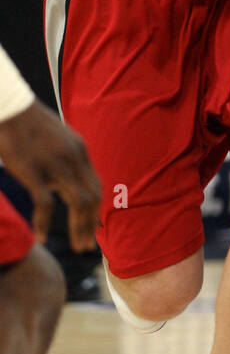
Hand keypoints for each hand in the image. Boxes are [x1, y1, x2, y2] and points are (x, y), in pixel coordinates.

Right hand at [0, 102, 99, 252]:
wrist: (9, 107)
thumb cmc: (27, 124)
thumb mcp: (56, 138)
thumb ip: (65, 157)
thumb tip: (67, 177)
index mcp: (79, 150)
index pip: (96, 185)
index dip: (96, 209)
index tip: (93, 226)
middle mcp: (73, 157)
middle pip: (92, 197)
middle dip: (91, 223)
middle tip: (87, 245)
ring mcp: (55, 164)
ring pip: (78, 202)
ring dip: (80, 228)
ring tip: (77, 246)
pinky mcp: (33, 170)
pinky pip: (45, 203)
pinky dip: (45, 223)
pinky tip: (41, 237)